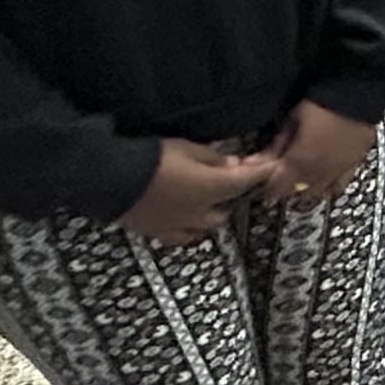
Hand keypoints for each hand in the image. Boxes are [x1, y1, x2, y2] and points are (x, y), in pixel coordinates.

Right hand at [123, 138, 269, 245]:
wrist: (111, 180)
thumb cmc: (152, 158)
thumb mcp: (187, 148)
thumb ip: (213, 159)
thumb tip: (232, 165)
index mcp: (212, 189)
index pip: (247, 181)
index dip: (262, 173)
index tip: (273, 166)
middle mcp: (202, 213)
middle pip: (229, 207)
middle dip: (235, 194)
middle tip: (232, 179)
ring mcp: (180, 226)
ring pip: (208, 224)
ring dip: (214, 211)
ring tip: (209, 198)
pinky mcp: (159, 233)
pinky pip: (183, 235)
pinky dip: (191, 227)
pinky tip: (187, 218)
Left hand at [258, 99, 377, 209]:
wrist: (357, 96)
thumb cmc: (324, 104)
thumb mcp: (293, 120)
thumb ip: (277, 144)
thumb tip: (261, 159)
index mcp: (299, 161)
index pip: (276, 186)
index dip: (266, 185)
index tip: (263, 178)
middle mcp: (318, 171)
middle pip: (294, 191)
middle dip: (284, 185)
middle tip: (279, 175)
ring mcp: (337, 170)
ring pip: (315, 192)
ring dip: (304, 187)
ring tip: (299, 177)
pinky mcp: (353, 165)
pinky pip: (338, 186)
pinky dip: (328, 187)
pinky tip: (322, 180)